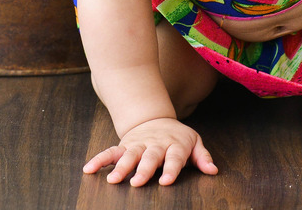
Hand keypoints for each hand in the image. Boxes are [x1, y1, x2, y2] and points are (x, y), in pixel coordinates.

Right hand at [83, 117, 217, 186]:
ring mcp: (138, 144)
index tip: (165, 181)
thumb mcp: (194, 142)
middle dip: (143, 170)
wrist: (154, 118)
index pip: (174, 158)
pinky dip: (99, 160)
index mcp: (174, 144)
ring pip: (129, 155)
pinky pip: (110, 152)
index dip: (170, 169)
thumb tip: (213, 170)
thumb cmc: (177, 136)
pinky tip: (89, 169)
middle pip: (149, 157)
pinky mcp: (124, 145)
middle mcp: (155, 144)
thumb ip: (202, 156)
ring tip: (113, 180)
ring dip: (120, 167)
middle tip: (136, 183)